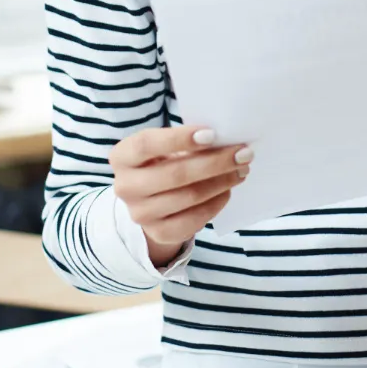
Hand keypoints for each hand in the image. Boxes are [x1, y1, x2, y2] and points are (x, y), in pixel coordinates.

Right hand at [110, 125, 250, 265]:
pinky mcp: (159, 233)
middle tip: (243, 153)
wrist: (150, 200)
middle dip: (215, 162)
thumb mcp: (164, 147)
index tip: (212, 134)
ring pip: (189, 197)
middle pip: (175, 174)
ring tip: (241, 169)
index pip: (148, 145)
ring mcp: (140, 214)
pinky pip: (194, 220)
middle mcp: (125, 187)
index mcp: (122, 157)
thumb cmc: (162, 162)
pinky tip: (228, 190)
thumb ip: (187, 141)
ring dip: (221, 182)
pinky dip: (216, 203)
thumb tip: (226, 140)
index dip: (180, 139)